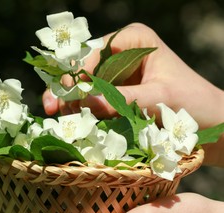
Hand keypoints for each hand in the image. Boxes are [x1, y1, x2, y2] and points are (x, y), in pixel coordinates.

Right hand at [42, 23, 223, 166]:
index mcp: (133, 40)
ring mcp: (115, 75)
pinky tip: (70, 121)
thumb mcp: (158, 98)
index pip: (96, 50)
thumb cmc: (193, 105)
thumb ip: (122, 99)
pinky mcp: (114, 94)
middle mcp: (120, 53)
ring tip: (59, 117)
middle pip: (84, 67)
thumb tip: (85, 102)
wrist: (210, 125)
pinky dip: (80, 111)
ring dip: (70, 101)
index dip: (80, 71)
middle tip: (52, 106)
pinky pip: (91, 100)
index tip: (69, 91)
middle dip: (69, 87)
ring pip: (84, 85)